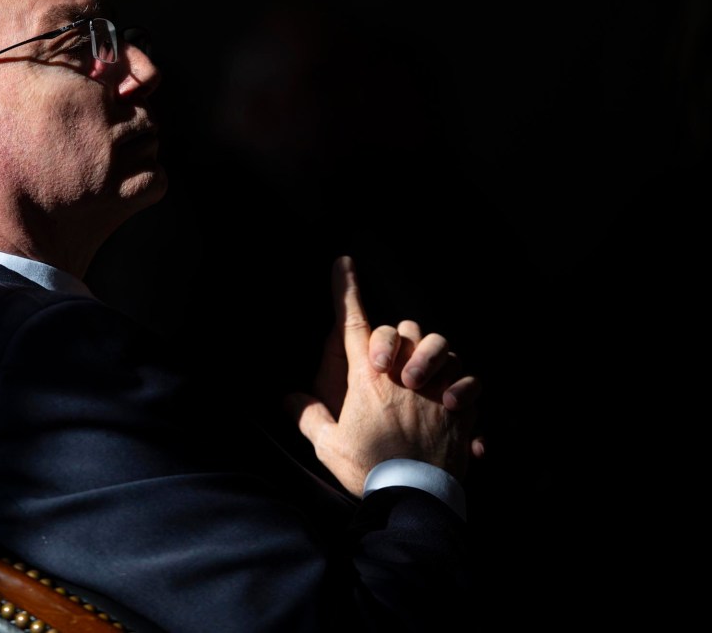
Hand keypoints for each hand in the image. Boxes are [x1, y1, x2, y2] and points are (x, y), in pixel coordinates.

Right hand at [285, 256, 482, 495]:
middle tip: (390, 365)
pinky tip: (451, 404)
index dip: (345, 289)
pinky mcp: (463, 408)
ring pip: (444, 347)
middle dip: (398, 338)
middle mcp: (405, 374)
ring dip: (434, 357)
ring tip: (423, 380)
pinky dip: (464, 386)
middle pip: (407, 328)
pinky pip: (471, 380)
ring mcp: (437, 387)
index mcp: (368, 378)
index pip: (352, 321)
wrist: (415, 496)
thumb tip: (287, 398)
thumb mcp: (328, 443)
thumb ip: (308, 416)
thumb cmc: (368, 468)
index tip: (343, 262)